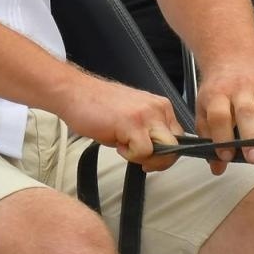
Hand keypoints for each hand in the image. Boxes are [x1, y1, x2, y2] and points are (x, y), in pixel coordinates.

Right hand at [55, 73, 184, 172]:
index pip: (178, 137)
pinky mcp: (132, 123)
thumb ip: (149, 132)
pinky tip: (116, 140)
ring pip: (164, 150)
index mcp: (159, 106)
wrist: (75, 93)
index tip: (149, 158)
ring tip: (125, 146)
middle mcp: (157, 108)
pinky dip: (129, 154)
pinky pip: (144, 151)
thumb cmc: (98, 106)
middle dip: (158, 160)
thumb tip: (159, 154)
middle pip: (175, 146)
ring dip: (144, 157)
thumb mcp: (132, 117)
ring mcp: (146, 115)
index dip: (164, 153)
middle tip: (139, 159)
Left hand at [195, 62, 253, 173]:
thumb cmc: (219, 91)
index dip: (222, 135)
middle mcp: (240, 89)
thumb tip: (217, 168)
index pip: (219, 115)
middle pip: (245, 113)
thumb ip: (209, 137)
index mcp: (217, 94)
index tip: (226, 156)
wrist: (233, 60)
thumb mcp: (205, 110)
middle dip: (250, 137)